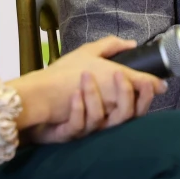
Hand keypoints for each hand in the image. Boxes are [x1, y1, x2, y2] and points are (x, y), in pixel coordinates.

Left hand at [12, 36, 166, 140]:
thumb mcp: (89, 56)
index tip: (147, 81)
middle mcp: (102, 118)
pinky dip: (78, 109)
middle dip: (126, 96)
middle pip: (126, 117)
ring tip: (85, 76)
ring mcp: (85, 128)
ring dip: (94, 96)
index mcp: (110, 102)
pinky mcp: (67, 134)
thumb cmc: (64, 77)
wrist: (32, 97)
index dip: (145, 96)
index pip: (137, 104)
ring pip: (101, 120)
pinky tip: (75, 94)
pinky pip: (79, 126)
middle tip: (120, 76)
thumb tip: (134, 44)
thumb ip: (112, 48)